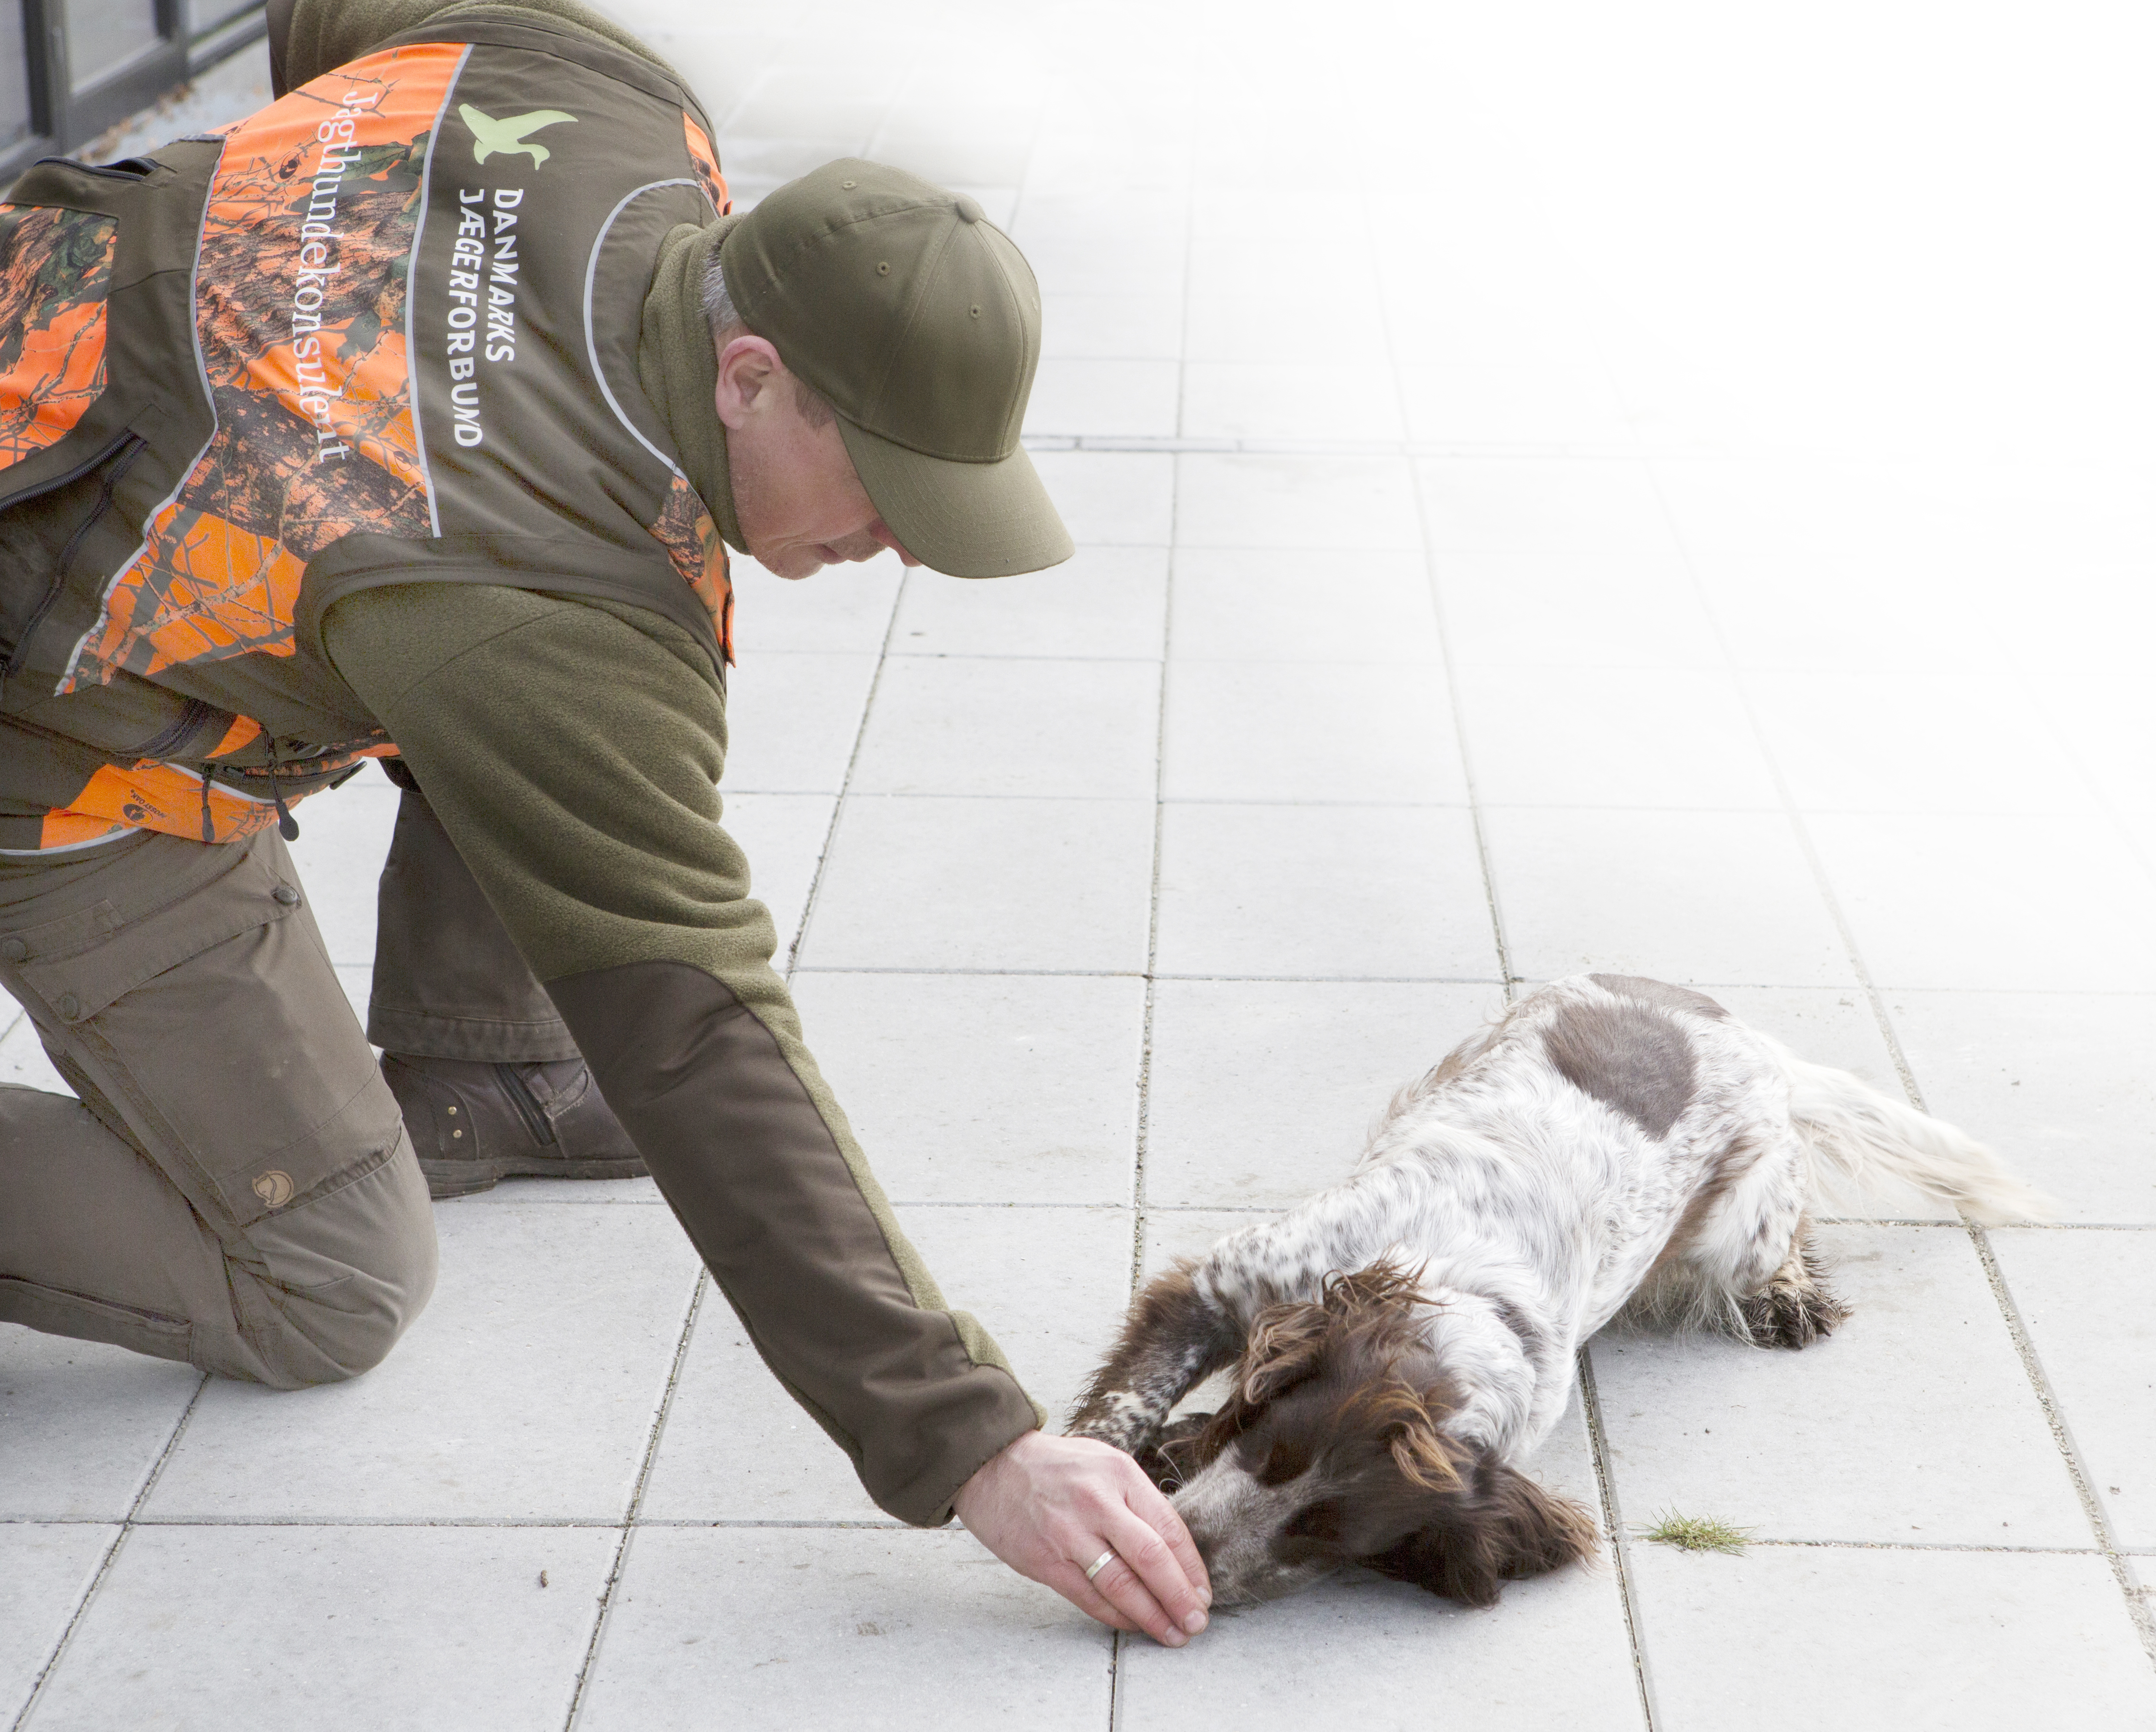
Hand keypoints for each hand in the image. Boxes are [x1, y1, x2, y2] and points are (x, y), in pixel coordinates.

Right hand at [952, 1429, 1211, 1646]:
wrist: (992, 1464)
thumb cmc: (1056, 1467)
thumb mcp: (1105, 1464)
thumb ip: (1137, 1501)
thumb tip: (1174, 1552)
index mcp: (1120, 1474)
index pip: (1168, 1528)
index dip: (1191, 1567)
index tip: (1203, 1594)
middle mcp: (1097, 1502)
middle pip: (1150, 1559)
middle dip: (1180, 1597)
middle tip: (1197, 1623)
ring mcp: (1069, 1533)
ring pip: (1121, 1585)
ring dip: (1152, 1616)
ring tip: (1172, 1634)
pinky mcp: (1046, 1561)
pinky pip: (1089, 1598)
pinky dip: (1116, 1617)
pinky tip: (1133, 1625)